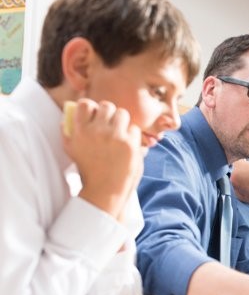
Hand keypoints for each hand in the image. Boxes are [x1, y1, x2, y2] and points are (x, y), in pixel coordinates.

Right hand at [64, 99, 143, 218]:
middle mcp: (96, 131)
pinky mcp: (129, 144)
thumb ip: (68, 131)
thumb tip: (68, 112)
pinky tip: (127, 146)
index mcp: (79, 131)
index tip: (95, 115)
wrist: (105, 190)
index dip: (92, 107)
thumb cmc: (89, 170)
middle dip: (110, 113)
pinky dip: (132, 135)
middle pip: (107, 106)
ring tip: (120, 134)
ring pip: (122, 114)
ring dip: (122, 122)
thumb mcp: (71, 150)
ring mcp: (114, 136)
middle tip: (111, 125)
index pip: (85, 104)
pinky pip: (134, 128)